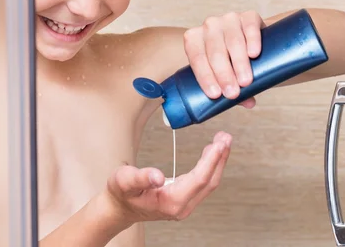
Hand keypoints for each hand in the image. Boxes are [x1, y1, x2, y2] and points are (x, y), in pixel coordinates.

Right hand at [106, 132, 231, 223]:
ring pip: (209, 183)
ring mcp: (185, 205)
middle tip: (226, 137)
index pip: (199, 179)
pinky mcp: (184, 199)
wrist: (118, 208)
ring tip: (223, 140)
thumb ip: (140, 178)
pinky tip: (212, 153)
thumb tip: (157, 176)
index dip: (211, 160)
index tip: (219, 144)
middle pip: (209, 181)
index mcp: (171, 202)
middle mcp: (182, 206)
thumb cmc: (121, 194)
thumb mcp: (124, 181)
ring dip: (218, 161)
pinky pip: (203, 183)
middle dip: (220, 158)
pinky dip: (211, 166)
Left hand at [183, 10, 264, 107]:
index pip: (196, 58)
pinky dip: (252, 41)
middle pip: (215, 51)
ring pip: (233, 41)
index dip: (205, 77)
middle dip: (223, 74)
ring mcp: (229, 18)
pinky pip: (250, 27)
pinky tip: (254, 54)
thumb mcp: (225, 75)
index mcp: (194, 39)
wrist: (251, 41)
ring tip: (246, 82)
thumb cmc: (231, 62)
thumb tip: (248, 103)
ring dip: (239, 63)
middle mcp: (209, 26)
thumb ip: (233, 88)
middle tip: (233, 93)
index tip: (215, 95)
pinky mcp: (249, 16)